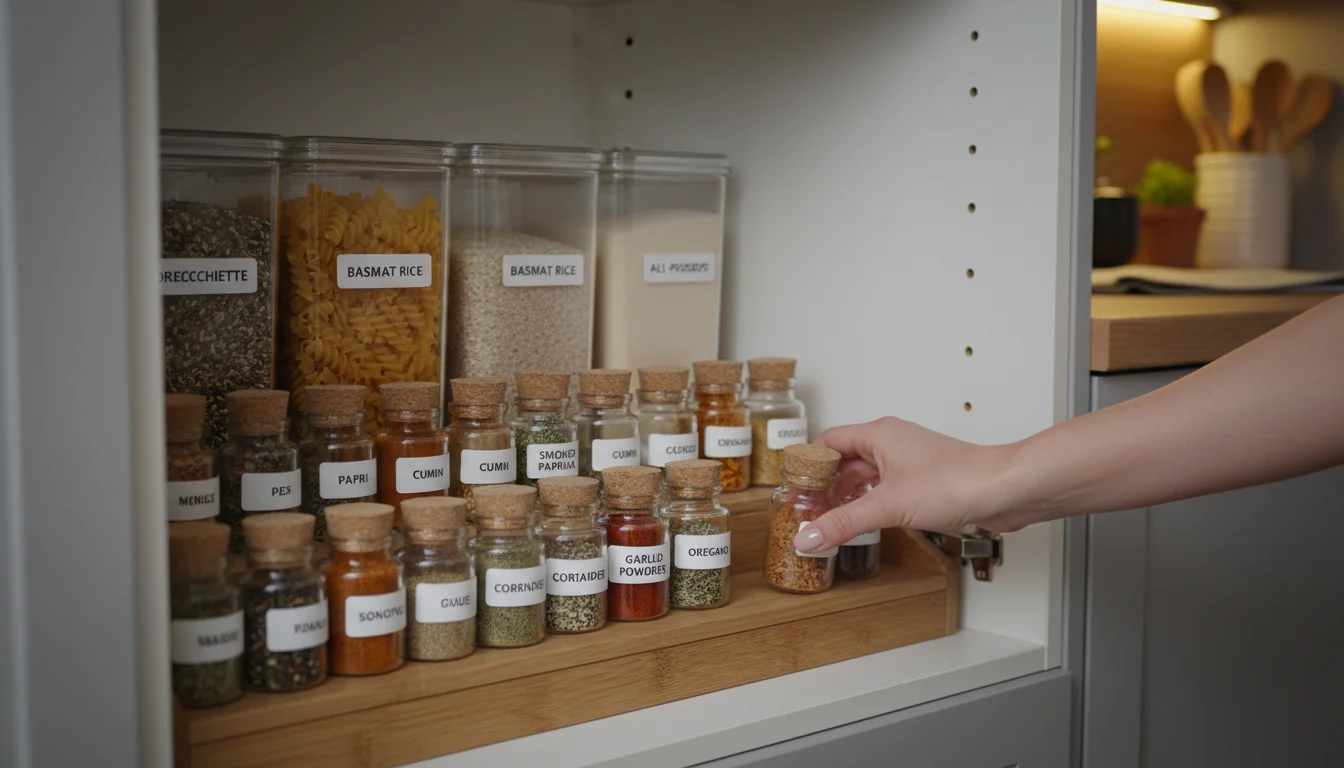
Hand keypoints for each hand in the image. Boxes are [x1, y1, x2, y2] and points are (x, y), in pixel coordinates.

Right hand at [793, 416, 1015, 553]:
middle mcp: (893, 442)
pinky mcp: (926, 479)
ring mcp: (911, 460)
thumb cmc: (956, 481)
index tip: (793, 486)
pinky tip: (865, 519)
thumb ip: (844, 523)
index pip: (829, 441)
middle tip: (806, 508)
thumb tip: (808, 537)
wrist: (1004, 489)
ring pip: (868, 474)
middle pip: (846, 458)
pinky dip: (871, 501)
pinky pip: (888, 486)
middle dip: (826, 483)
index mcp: (879, 434)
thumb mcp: (888, 506)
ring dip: (848, 494)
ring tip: (829, 517)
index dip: (809, 463)